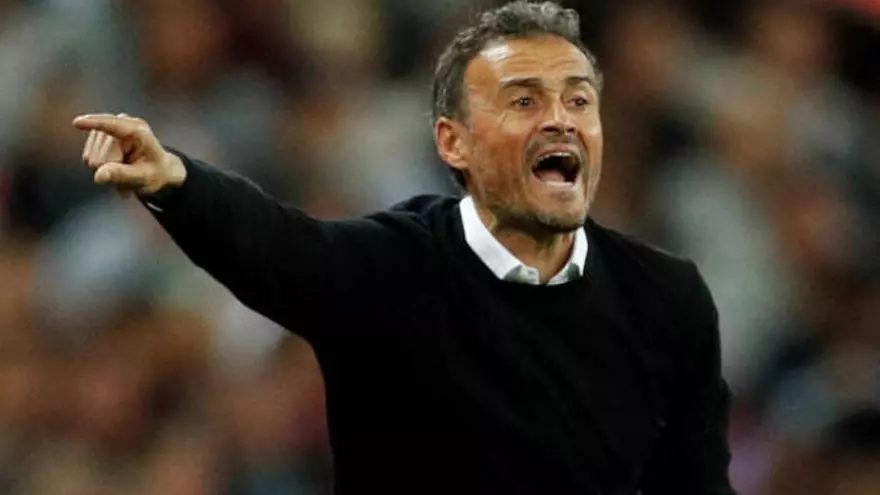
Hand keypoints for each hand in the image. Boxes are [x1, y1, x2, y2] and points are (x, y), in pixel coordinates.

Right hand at [72, 113, 186, 196]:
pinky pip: (88, 156)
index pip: (112, 125)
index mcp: (138, 131)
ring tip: (124, 169)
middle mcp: (123, 123)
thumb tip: (99, 175)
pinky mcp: (99, 135)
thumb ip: (121, 175)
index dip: (93, 124)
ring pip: (91, 155)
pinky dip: (100, 165)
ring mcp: (110, 128)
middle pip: (99, 152)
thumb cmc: (154, 172)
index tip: (76, 123)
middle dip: (111, 168)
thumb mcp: (143, 177)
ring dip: (106, 168)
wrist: (156, 170)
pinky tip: (114, 165)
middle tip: (129, 173)